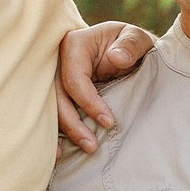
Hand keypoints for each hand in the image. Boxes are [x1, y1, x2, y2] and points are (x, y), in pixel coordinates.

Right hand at [56, 22, 156, 152]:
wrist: (128, 52)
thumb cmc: (130, 43)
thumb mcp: (137, 37)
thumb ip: (130, 44)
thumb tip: (116, 58)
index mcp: (74, 45)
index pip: (74, 77)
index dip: (88, 102)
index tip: (109, 121)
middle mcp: (58, 62)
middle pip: (56, 97)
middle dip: (71, 124)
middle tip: (91, 146)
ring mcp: (56, 79)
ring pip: (52, 109)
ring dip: (64, 132)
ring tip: (81, 151)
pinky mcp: (61, 94)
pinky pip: (55, 114)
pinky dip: (56, 134)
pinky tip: (60, 153)